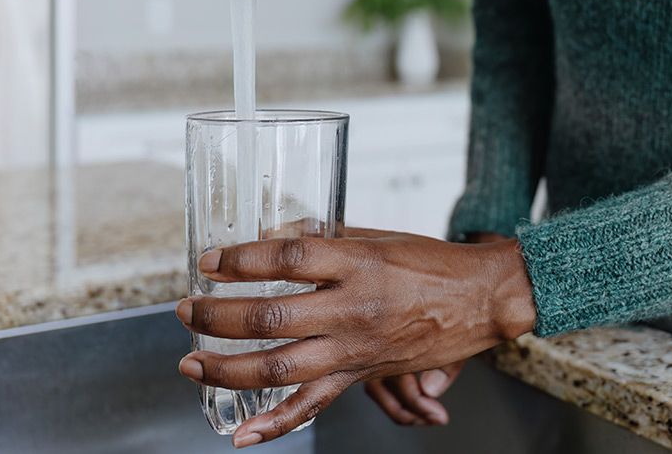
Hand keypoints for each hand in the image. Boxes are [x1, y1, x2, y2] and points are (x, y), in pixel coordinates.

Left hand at [175, 230, 535, 447]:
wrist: (483, 298)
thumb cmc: (435, 264)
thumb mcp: (379, 237)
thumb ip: (327, 241)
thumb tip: (276, 237)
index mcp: (359, 263)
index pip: (287, 259)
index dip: (241, 261)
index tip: (210, 261)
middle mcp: (354, 308)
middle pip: (271, 318)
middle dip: (217, 317)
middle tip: (188, 310)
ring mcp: (356, 346)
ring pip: (279, 367)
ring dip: (226, 368)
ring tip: (192, 362)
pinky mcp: (362, 373)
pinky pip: (313, 405)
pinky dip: (275, 424)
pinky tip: (242, 434)